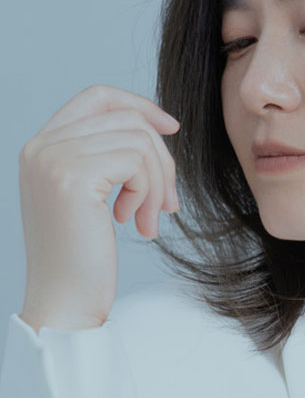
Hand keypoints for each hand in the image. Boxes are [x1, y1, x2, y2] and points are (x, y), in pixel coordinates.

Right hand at [18, 84, 179, 331]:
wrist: (64, 301)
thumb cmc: (84, 255)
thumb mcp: (93, 195)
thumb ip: (108, 157)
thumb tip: (160, 127)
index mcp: (41, 146)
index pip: (96, 97)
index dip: (139, 105)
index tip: (171, 128)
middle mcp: (41, 145)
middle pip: (127, 119)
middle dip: (160, 159)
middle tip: (168, 203)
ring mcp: (53, 158)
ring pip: (139, 140)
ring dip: (158, 182)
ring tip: (150, 218)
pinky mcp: (73, 176)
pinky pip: (137, 161)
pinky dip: (149, 192)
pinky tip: (136, 223)